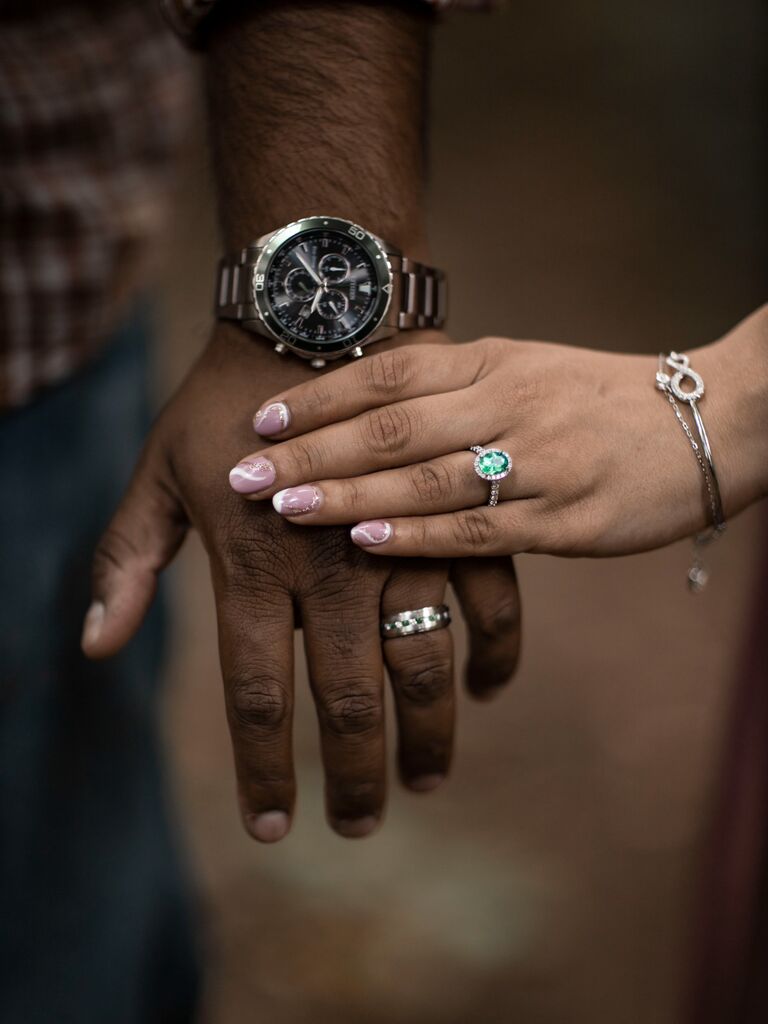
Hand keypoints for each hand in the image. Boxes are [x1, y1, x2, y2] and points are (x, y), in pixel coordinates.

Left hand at [81, 327, 522, 842]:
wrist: (314, 312)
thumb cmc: (223, 398)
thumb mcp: (157, 474)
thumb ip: (125, 561)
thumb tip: (95, 647)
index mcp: (253, 567)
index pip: (255, 697)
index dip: (264, 772)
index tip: (272, 829)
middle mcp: (331, 569)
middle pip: (347, 701)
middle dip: (356, 777)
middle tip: (361, 825)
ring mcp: (402, 542)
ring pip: (425, 665)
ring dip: (431, 735)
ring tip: (427, 782)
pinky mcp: (459, 515)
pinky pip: (494, 604)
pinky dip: (497, 655)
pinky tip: (488, 691)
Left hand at [228, 310, 767, 558]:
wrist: (711, 421)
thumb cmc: (600, 400)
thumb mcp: (527, 371)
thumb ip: (455, 391)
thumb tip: (365, 413)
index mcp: (493, 363)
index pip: (388, 374)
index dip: (318, 396)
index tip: (258, 420)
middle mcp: (508, 403)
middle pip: (392, 426)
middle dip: (311, 449)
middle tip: (243, 472)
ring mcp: (537, 461)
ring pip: (427, 477)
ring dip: (349, 491)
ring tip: (284, 506)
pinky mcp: (567, 518)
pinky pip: (479, 529)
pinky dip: (417, 534)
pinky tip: (365, 540)